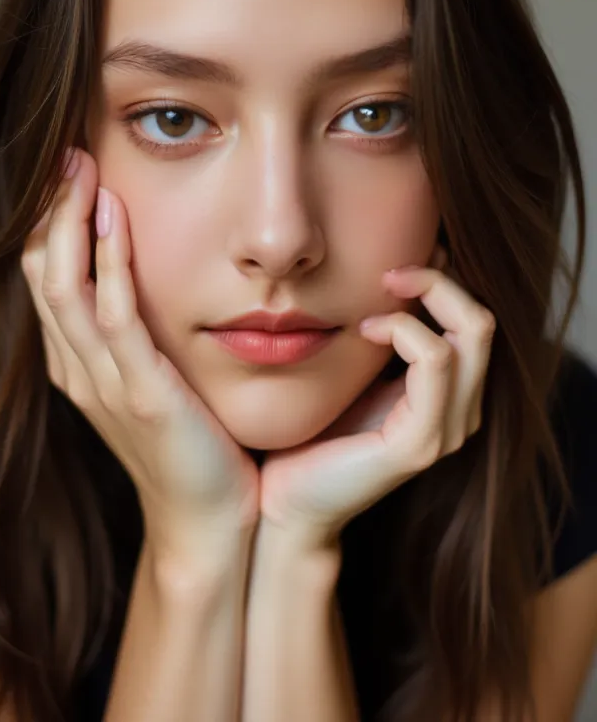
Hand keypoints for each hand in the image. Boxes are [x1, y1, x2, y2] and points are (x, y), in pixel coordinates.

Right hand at [20, 147, 259, 564]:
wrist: (212, 520)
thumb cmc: (195, 443)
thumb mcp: (154, 379)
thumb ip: (140, 333)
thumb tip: (146, 277)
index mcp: (79, 363)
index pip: (46, 278)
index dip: (50, 223)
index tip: (70, 171)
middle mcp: (79, 369)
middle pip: (42, 274)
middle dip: (50, 211)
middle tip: (66, 155)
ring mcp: (103, 383)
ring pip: (63, 289)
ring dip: (69, 223)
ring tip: (80, 169)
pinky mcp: (139, 394)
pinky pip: (115, 319)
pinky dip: (109, 263)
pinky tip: (116, 219)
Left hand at [257, 248, 495, 551]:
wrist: (286, 500)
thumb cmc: (313, 432)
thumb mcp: (357, 372)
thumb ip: (382, 337)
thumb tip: (390, 276)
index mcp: (449, 396)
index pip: (474, 321)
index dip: (443, 282)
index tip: (393, 268)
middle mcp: (460, 413)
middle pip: (482, 322)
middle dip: (440, 282)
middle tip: (390, 273)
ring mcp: (446, 430)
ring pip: (472, 334)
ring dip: (425, 298)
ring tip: (375, 299)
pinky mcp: (420, 442)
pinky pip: (435, 361)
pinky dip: (404, 331)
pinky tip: (366, 329)